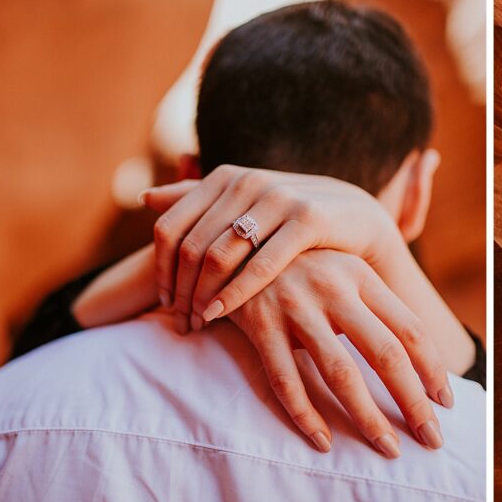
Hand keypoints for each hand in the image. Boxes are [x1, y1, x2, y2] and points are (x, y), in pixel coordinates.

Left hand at [141, 165, 398, 333]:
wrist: (358, 217)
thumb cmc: (294, 218)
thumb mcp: (245, 205)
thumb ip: (197, 198)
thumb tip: (144, 197)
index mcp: (225, 178)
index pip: (170, 227)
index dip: (160, 269)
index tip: (163, 303)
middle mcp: (246, 182)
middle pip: (190, 246)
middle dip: (180, 290)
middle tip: (179, 323)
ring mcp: (277, 198)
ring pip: (218, 255)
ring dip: (202, 295)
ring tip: (199, 324)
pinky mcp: (308, 219)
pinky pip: (260, 263)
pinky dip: (236, 292)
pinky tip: (222, 314)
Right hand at [226, 249, 449, 456]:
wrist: (229, 241)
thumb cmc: (297, 265)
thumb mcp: (340, 267)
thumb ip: (373, 303)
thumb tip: (417, 358)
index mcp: (360, 274)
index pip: (410, 327)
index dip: (432, 368)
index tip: (445, 401)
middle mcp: (332, 288)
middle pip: (386, 354)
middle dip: (413, 402)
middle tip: (431, 439)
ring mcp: (295, 307)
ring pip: (340, 373)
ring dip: (367, 417)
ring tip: (387, 448)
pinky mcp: (259, 325)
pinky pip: (286, 380)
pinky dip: (305, 416)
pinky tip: (323, 442)